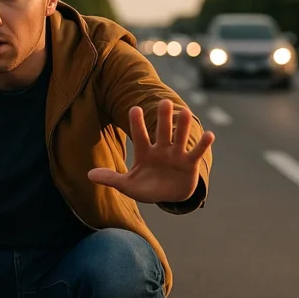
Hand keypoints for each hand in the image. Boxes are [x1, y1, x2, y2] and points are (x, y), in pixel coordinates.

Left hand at [88, 99, 214, 203]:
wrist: (169, 196)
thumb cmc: (147, 188)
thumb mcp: (128, 186)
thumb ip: (111, 179)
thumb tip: (89, 175)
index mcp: (145, 152)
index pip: (140, 136)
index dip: (137, 123)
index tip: (134, 108)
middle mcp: (161, 149)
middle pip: (162, 131)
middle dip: (163, 118)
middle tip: (164, 101)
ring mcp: (176, 155)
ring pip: (179, 137)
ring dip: (182, 126)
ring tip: (184, 111)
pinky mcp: (190, 163)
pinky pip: (196, 152)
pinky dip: (202, 144)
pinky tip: (209, 134)